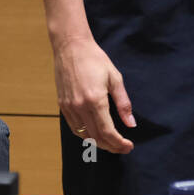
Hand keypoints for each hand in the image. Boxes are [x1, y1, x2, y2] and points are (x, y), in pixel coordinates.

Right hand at [54, 36, 134, 153]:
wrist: (71, 47)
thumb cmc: (95, 59)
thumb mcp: (115, 78)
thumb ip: (123, 103)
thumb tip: (131, 124)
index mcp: (95, 100)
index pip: (107, 132)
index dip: (119, 143)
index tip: (129, 146)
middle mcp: (80, 107)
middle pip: (96, 137)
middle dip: (111, 146)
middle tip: (123, 147)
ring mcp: (69, 107)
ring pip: (84, 135)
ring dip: (98, 143)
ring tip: (111, 142)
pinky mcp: (62, 105)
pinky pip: (74, 127)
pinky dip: (85, 135)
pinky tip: (94, 133)